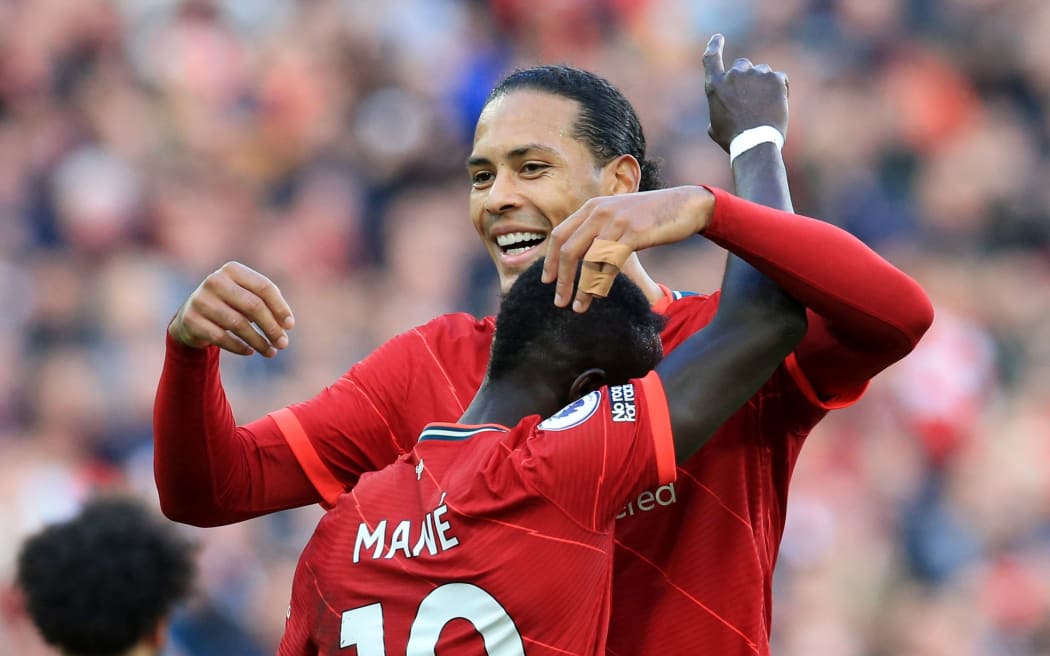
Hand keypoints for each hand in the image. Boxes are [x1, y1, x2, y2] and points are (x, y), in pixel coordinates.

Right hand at [169, 262, 294, 356]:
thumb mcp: (246, 296)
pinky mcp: (191, 320)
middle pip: (253, 306)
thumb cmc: (230, 305)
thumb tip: (286, 324)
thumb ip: (267, 303)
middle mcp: (215, 281)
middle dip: (271, 327)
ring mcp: (200, 300)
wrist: (191, 316)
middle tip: (283, 344)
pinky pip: (221, 337)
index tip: (290, 326)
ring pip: (238, 324)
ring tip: (271, 352)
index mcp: (233, 270)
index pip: (264, 287)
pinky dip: (239, 347)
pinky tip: (250, 352)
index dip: (280, 307)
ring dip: (258, 341)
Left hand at [541, 186, 714, 311]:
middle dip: (562, 278)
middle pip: (569, 248)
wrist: (687, 205)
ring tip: (577, 307)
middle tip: (558, 301)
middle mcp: (600, 211)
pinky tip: (597, 297)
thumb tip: (581, 254)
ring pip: (588, 259)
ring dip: (580, 287)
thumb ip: (600, 228)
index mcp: (592, 206)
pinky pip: (610, 263)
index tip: (547, 281)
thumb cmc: (653, 215)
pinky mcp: (633, 233)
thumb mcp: (620, 215)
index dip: (551, 259)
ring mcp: (616, 221)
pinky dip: (601, 283)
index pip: (560, 234)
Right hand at [703, 34, 788, 152]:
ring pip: (762, 72)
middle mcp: (734, 75)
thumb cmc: (733, 139)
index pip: (711, 58)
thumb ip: (718, 110)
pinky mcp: (775, 79)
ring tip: (764, 106)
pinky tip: (777, 105)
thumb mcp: (715, 127)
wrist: (755, 143)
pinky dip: (779, 89)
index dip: (714, 46)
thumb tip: (722, 110)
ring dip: (763, 84)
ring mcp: (756, 74)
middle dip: (746, 76)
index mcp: (715, 86)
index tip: (718, 38)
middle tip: (751, 97)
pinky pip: (779, 78)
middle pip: (741, 64)